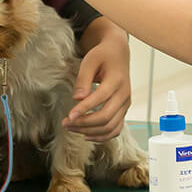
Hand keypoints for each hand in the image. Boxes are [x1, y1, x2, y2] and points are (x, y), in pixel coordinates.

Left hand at [64, 22, 131, 141]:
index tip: (68, 116)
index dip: (83, 109)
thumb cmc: (103, 56)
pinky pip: (116, 129)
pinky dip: (102, 136)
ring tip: (72, 128)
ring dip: (90, 132)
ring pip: (110, 126)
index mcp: (116, 80)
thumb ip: (83, 79)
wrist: (118, 54)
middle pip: (106, 117)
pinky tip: (86, 135)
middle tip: (66, 123)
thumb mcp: (90, 61)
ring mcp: (125, 104)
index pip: (100, 98)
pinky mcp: (123, 110)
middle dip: (84, 123)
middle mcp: (124, 94)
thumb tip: (77, 99)